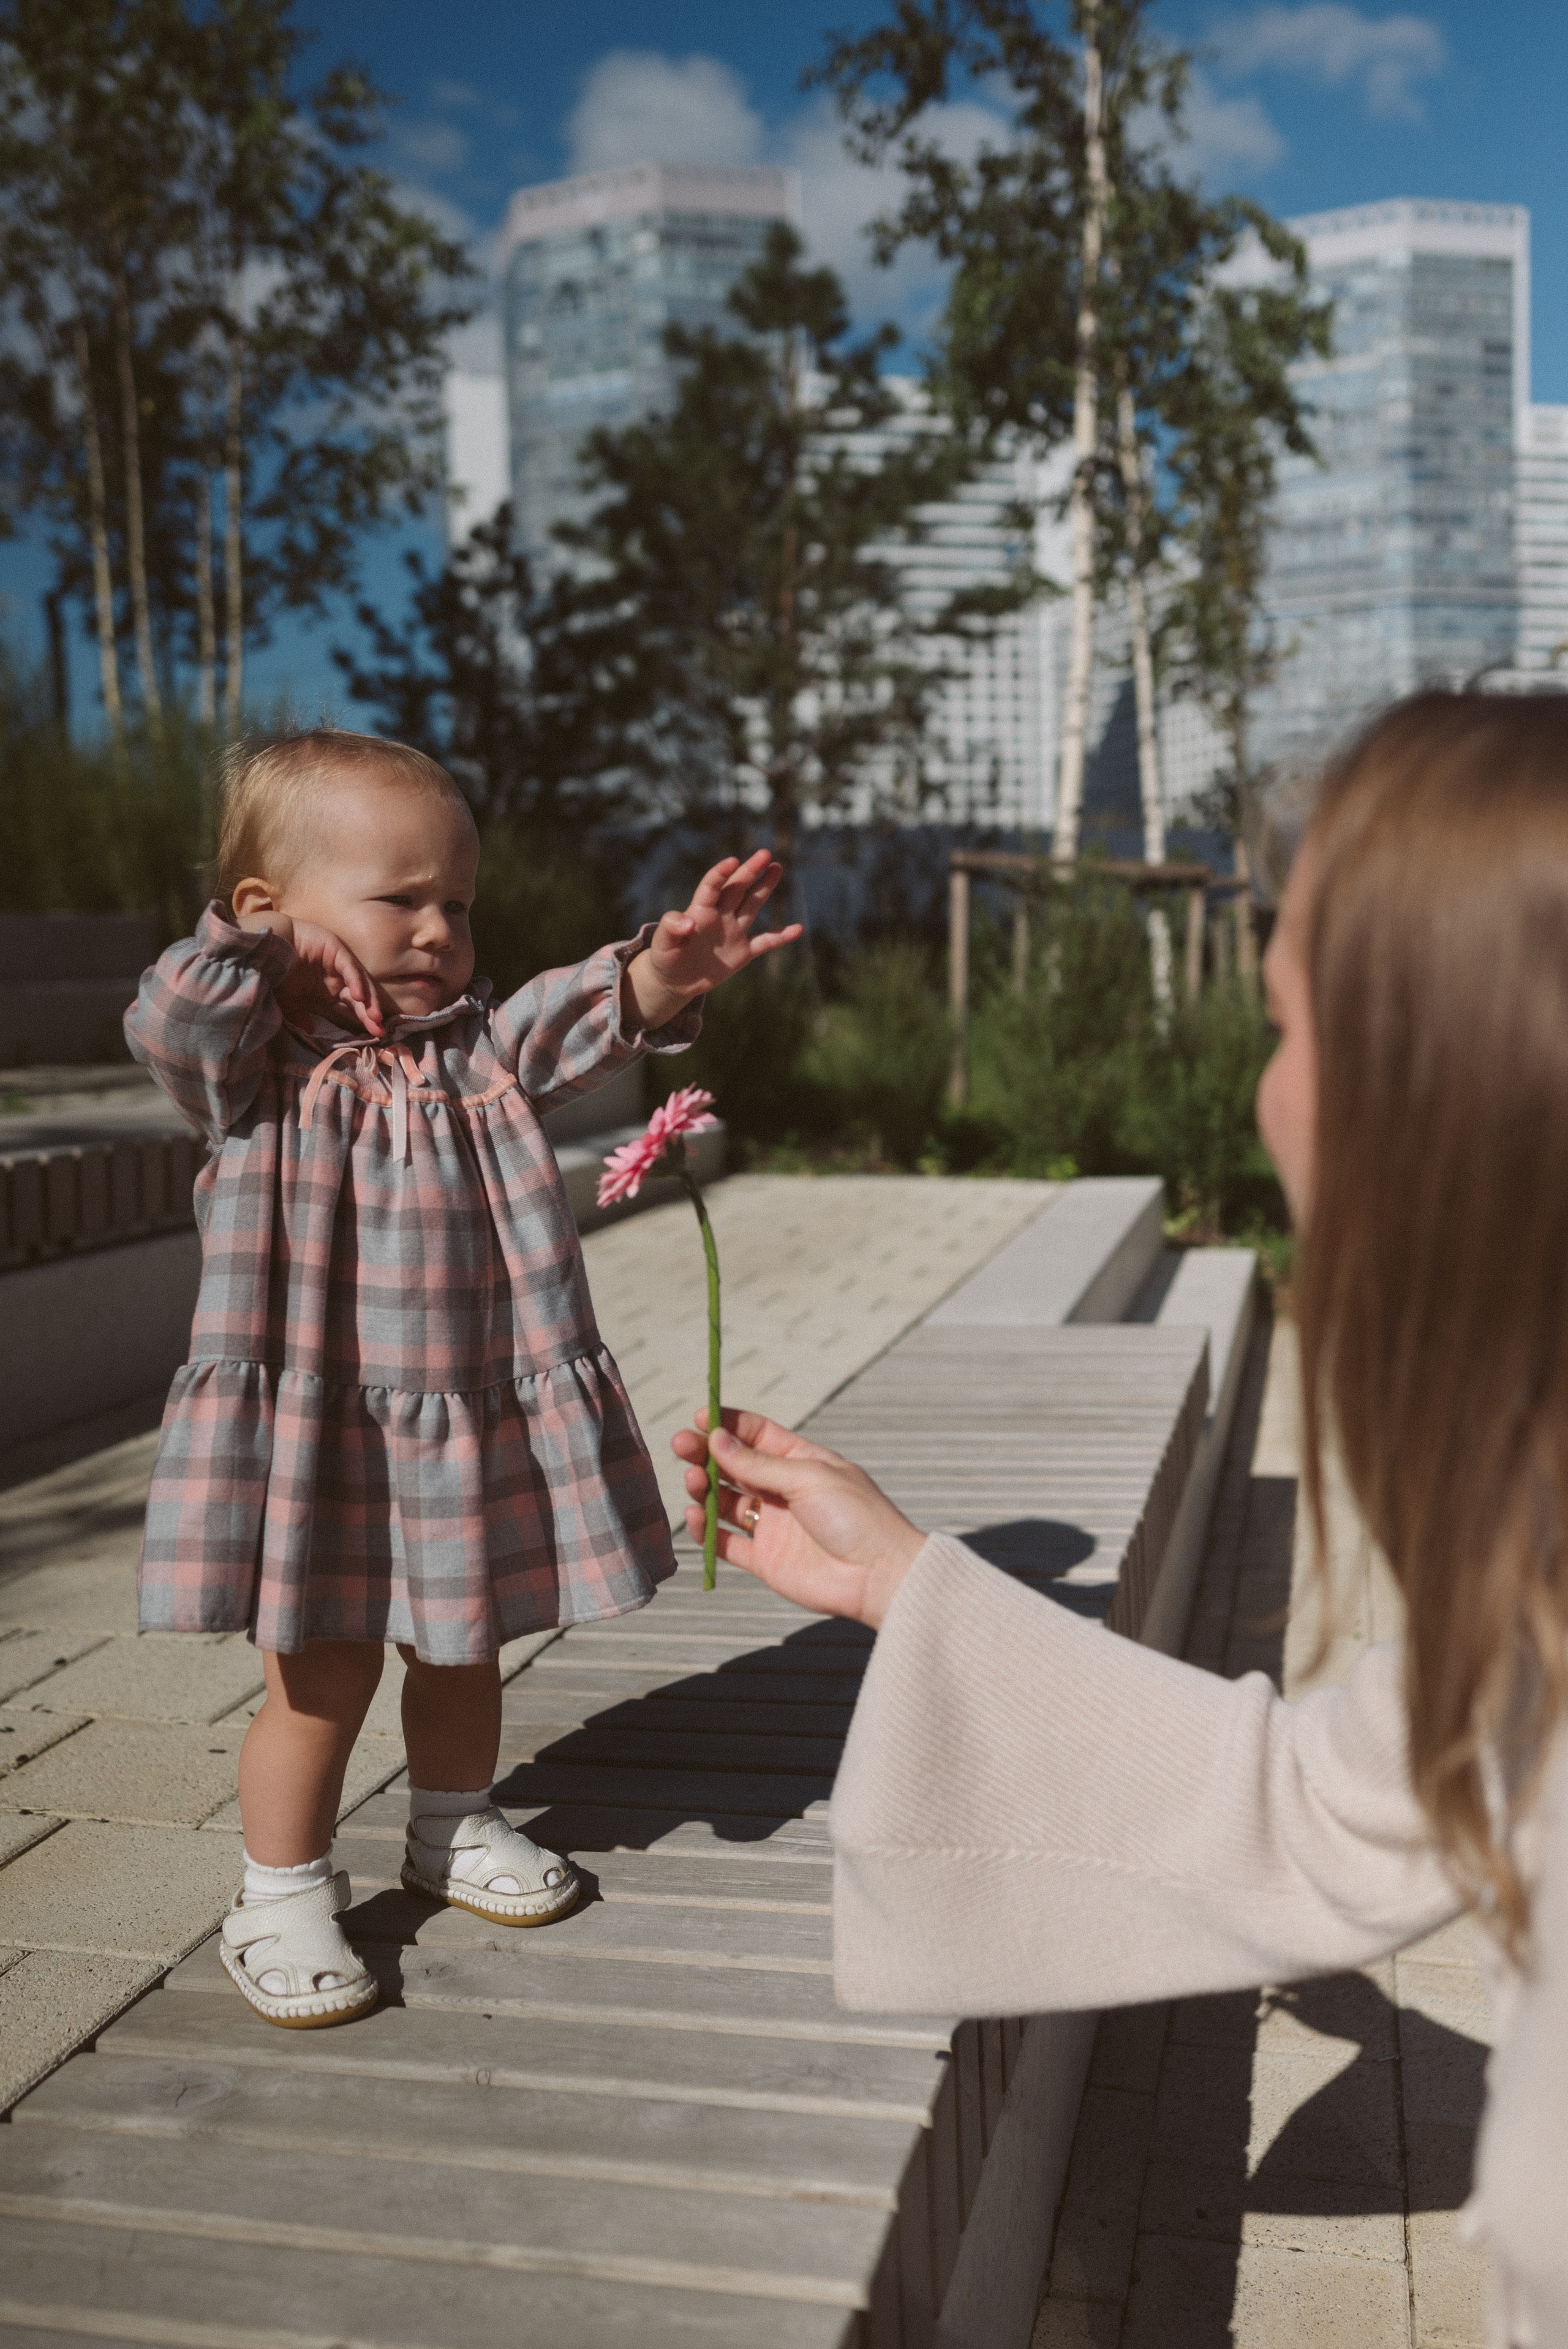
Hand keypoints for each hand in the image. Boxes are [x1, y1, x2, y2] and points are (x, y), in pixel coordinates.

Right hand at [261, 917, 382, 1036]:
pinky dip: (356, 982)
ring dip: (369, 1001)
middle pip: (360, 999)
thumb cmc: (276, 974)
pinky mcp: (337, 951)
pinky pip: (350, 969)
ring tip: (375, 1018)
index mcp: (329, 992)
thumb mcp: (288, 1002)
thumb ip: (298, 1016)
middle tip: (380, 1032)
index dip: (361, 1022)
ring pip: (361, 984)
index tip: (371, 1037)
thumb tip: (309, 1031)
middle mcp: (338, 979)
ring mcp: (339, 964)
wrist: (265, 950)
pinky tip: (359, 997)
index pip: (350, 1009)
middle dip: (370, 1015)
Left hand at [625, 852, 803, 1028]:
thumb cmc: (665, 958)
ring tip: (776, 868)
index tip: (733, 861)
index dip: (721, 873)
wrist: (674, 980)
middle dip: (750, 871)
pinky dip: (781, 937)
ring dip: (764, 888)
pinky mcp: (742, 952)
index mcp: (699, 911)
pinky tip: (798, 929)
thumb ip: (670, 929)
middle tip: (765, 854)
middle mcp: (719, 916)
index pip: (712, 886)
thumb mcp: (662, 945)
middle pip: (737, 889)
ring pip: (752, 905)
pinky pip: (765, 942)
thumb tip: (688, 922)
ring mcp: (733, 932)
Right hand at [671, 1409, 924, 1628]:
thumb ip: (759, 1464)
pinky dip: (707, 1531)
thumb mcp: (809, 1477)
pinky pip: (726, 1543)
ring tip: (694, 1481)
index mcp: (801, 1462)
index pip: (758, 1436)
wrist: (879, 1575)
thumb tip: (717, 1439)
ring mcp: (773, 1526)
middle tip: (681, 1444)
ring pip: (726, 1503)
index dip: (729, 1425)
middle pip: (735, 1467)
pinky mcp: (765, 1561)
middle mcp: (783, 1491)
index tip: (701, 1417)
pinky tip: (696, 1518)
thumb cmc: (857, 1516)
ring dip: (704, 1489)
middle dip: (706, 1453)